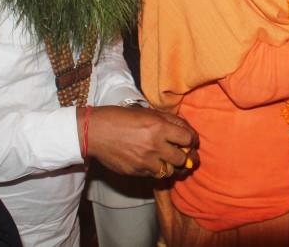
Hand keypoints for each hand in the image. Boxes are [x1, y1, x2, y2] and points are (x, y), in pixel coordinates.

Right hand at [81, 106, 198, 177]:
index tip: (192, 141)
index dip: (193, 140)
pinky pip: (154, 175)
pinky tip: (154, 163)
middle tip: (185, 154)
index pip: (188, 138)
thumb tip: (185, 129)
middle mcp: (155, 146)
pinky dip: (157, 170)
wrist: (96, 132)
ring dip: (171, 166)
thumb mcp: (147, 112)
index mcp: (159, 127)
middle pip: (182, 158)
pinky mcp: (137, 171)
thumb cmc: (121, 118)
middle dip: (185, 156)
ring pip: (170, 171)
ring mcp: (146, 161)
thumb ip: (168, 120)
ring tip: (169, 161)